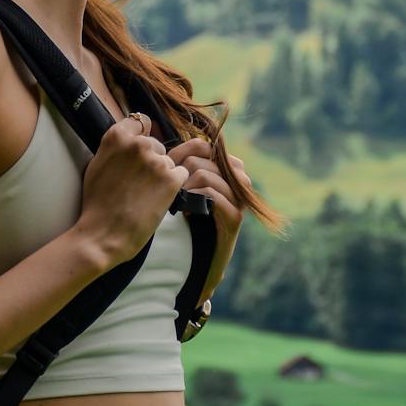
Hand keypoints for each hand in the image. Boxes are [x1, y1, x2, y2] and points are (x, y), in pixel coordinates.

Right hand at [78, 111, 190, 264]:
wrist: (104, 234)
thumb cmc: (97, 203)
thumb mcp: (96, 164)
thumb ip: (114, 147)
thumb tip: (128, 138)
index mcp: (117, 137)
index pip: (141, 122)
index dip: (142, 136)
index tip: (139, 151)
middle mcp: (138, 144)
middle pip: (156, 144)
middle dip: (151, 159)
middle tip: (138, 182)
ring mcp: (156, 161)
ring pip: (168, 161)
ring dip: (161, 174)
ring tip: (145, 194)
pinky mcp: (171, 179)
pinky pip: (180, 174)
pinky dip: (173, 185)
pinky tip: (158, 198)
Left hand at [166, 134, 249, 292]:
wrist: (201, 259)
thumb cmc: (191, 218)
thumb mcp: (189, 186)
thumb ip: (185, 165)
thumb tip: (165, 146)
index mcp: (230, 167)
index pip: (203, 145)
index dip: (181, 153)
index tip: (168, 169)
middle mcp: (240, 179)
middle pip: (202, 158)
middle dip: (180, 172)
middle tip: (172, 189)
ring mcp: (240, 198)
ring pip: (206, 175)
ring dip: (185, 187)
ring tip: (178, 200)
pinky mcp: (235, 217)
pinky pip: (212, 196)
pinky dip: (194, 200)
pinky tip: (186, 210)